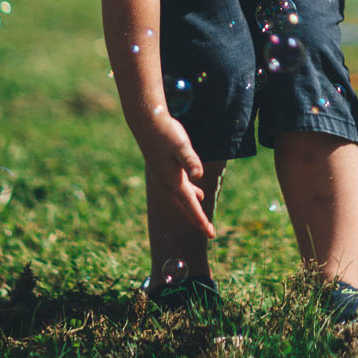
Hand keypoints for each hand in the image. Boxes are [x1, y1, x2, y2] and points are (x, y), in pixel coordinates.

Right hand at [134, 110, 215, 237]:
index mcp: (174, 181)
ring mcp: (164, 178)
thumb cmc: (166, 133)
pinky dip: (187, 195)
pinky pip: (177, 189)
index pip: (190, 205)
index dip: (201, 220)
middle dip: (197, 219)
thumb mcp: (181, 145)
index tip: (211, 233)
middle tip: (209, 231)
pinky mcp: (163, 171)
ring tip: (201, 216)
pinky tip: (194, 191)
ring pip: (180, 199)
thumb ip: (190, 161)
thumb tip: (199, 175)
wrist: (147, 123)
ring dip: (191, 208)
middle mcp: (167, 183)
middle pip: (185, 207)